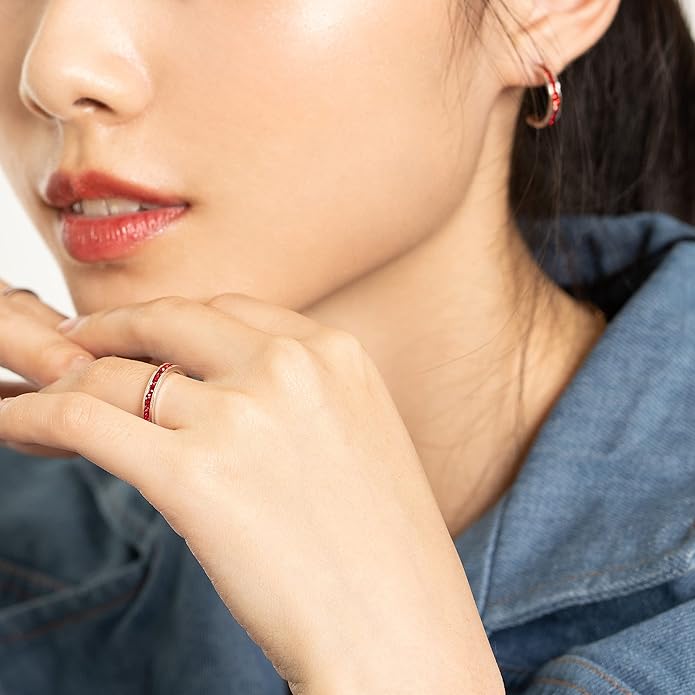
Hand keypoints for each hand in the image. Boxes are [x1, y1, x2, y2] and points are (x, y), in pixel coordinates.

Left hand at [0, 293, 502, 693]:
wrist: (403, 633)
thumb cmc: (384, 549)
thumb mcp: (356, 436)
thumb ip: (296, 397)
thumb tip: (214, 388)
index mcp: (335, 353)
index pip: (228, 311)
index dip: (171, 325)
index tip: (142, 342)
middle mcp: (290, 368)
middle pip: (168, 320)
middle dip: (112, 331)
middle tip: (76, 349)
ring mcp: (242, 416)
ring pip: (116, 372)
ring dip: (64, 380)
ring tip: (37, 399)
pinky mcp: (194, 476)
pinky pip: (82, 421)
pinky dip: (32, 418)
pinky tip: (12, 424)